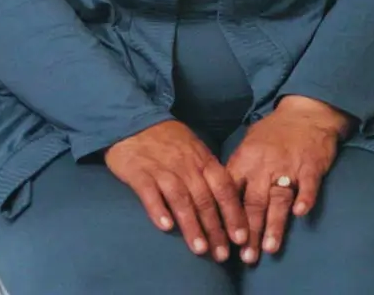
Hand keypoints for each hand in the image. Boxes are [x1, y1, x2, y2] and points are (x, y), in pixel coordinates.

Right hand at [103, 121, 248, 263]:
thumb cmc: (166, 139)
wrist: (132, 119)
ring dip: (192, 225)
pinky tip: (165, 227)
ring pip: (181, 199)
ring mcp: (162, 168)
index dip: (233, 213)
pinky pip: (150, 192)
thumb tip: (225, 201)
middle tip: (222, 255)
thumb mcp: (194, 149)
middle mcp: (186, 165)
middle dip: (215, 229)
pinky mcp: (139, 172)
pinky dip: (158, 209)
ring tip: (200, 249)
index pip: (223, 188)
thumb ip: (207, 172)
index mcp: (202, 160)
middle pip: (204, 199)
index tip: (240, 238)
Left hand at [223, 96, 350, 265]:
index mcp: (245, 159)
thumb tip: (221, 197)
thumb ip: (238, 170)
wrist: (305, 113)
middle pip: (254, 202)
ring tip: (269, 248)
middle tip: (246, 256)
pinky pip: (307, 184)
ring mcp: (288, 166)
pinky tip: (300, 214)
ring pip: (278, 198)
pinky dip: (304, 198)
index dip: (227, 217)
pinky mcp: (310, 166)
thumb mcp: (249, 145)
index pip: (231, 192)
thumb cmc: (274, 132)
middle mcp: (264, 165)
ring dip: (274, 224)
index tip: (224, 241)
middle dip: (249, 231)